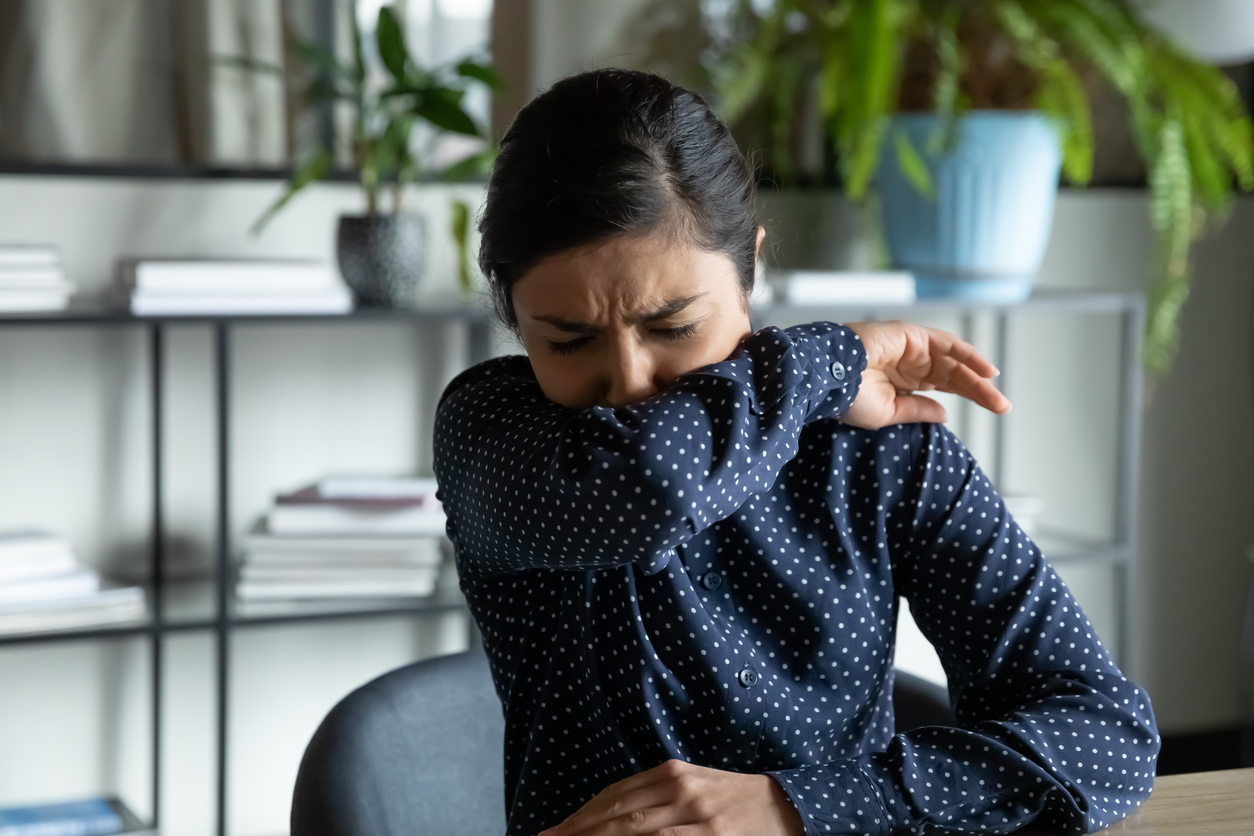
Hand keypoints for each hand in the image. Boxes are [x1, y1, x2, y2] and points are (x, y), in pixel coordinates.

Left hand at [538, 759, 803, 835]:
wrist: (790, 808)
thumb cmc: (736, 801)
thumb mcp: (695, 787)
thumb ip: (656, 797)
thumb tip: (609, 817)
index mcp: (673, 773)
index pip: (614, 796)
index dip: (580, 816)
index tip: (552, 831)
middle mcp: (681, 790)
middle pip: (617, 815)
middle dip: (578, 832)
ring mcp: (696, 818)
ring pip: (633, 832)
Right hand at [843, 320, 1010, 429]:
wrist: (827, 377)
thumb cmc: (847, 397)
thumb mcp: (888, 412)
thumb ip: (918, 410)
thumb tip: (945, 414)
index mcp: (902, 381)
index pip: (943, 387)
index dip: (968, 396)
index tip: (993, 409)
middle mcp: (910, 362)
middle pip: (953, 375)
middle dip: (978, 390)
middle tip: (1003, 407)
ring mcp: (911, 347)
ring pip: (953, 361)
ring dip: (977, 376)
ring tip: (997, 394)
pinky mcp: (910, 334)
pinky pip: (946, 344)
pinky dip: (967, 354)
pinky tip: (985, 370)